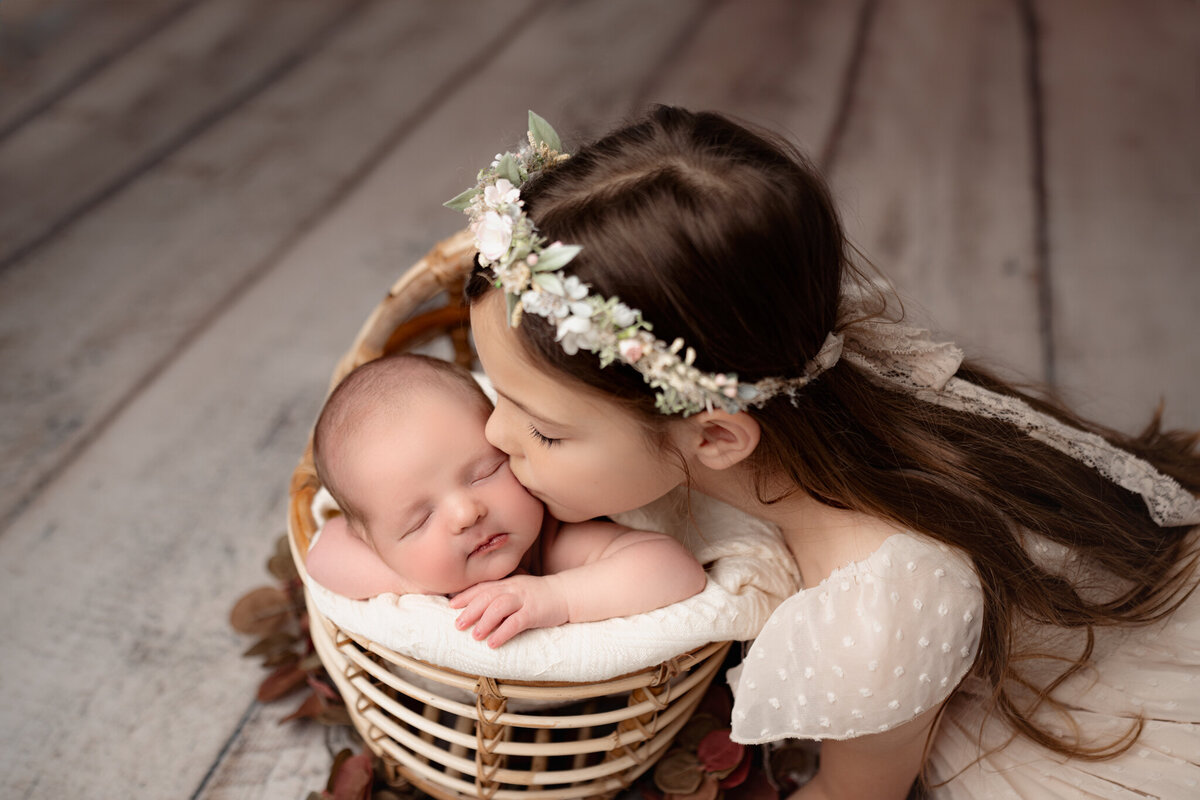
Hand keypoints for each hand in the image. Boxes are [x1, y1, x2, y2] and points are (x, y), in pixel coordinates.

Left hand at [449, 574, 568, 647]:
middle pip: (487, 597)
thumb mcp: (518, 590)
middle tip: (457, 625)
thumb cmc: (539, 595)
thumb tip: (479, 608)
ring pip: (499, 607)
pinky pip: (516, 622)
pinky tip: (493, 643)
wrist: (566, 593)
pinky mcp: (534, 612)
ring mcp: (524, 599)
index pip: (482, 588)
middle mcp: (513, 589)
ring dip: (485, 622)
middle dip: (470, 611)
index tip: (451, 605)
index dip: (466, 596)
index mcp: (507, 583)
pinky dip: (503, 632)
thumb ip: (501, 594)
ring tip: (475, 636)